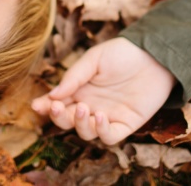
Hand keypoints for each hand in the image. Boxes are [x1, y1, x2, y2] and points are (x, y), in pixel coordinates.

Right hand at [32, 37, 175, 144]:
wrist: (154, 55)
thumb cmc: (122, 53)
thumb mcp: (94, 59)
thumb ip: (74, 77)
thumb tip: (53, 94)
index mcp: (79, 90)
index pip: (57, 102)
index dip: (45, 106)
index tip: (36, 106)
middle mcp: (90, 105)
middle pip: (68, 120)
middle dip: (59, 117)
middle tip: (58, 107)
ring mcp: (107, 116)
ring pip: (86, 132)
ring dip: (80, 124)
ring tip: (84, 108)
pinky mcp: (125, 124)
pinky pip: (109, 136)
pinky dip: (102, 132)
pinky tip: (101, 117)